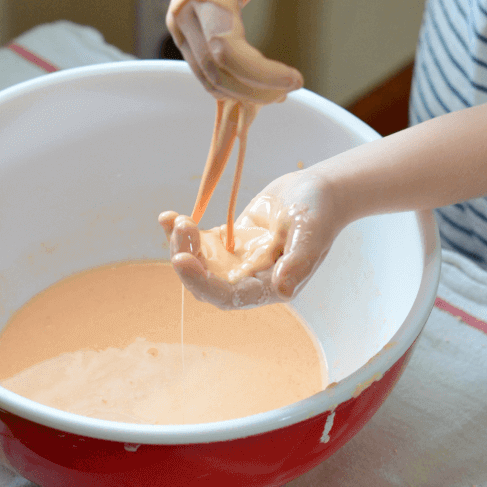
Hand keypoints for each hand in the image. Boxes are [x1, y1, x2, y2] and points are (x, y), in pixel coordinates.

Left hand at [158, 168, 342, 308]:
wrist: (318, 190)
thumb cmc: (319, 212)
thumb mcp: (311, 234)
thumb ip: (297, 263)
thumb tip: (283, 290)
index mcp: (270, 287)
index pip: (228, 296)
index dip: (202, 283)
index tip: (181, 259)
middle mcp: (249, 279)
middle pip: (205, 282)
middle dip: (186, 259)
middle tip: (181, 228)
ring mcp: (236, 261)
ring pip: (198, 264)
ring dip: (181, 245)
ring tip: (175, 220)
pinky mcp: (228, 243)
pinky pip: (199, 244)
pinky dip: (182, 233)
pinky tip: (167, 217)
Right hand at [166, 0, 302, 103]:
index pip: (226, 50)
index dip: (260, 73)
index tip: (296, 79)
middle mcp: (183, 16)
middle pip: (217, 72)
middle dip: (256, 89)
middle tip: (293, 88)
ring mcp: (182, 30)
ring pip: (210, 79)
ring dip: (246, 93)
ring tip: (281, 91)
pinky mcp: (189, 40)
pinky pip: (209, 75)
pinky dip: (235, 87)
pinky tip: (263, 87)